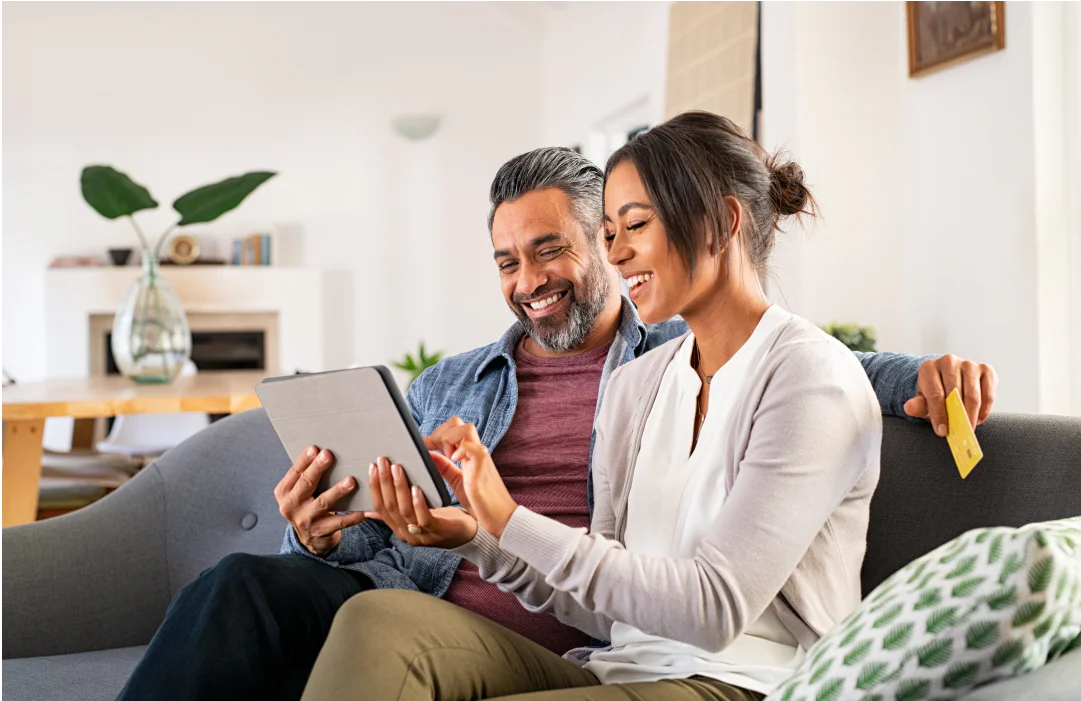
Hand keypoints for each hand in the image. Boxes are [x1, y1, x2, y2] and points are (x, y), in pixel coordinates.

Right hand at [274, 446, 365, 556]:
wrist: (309, 538)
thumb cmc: (308, 505)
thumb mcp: (300, 492)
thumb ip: (307, 475)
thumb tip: (324, 451)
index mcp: (284, 492)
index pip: (295, 472)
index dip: (305, 460)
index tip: (315, 448)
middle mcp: (291, 506)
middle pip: (306, 484)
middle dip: (317, 469)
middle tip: (328, 455)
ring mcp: (305, 520)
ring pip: (323, 503)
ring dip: (337, 491)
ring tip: (351, 481)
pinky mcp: (320, 531)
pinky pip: (339, 522)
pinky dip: (351, 516)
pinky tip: (362, 510)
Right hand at [363, 456, 477, 547]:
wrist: (467, 534)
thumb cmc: (441, 519)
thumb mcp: (415, 513)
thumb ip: (396, 509)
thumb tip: (371, 507)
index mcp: (398, 528)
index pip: (380, 507)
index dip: (375, 487)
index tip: (372, 467)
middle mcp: (406, 534)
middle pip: (389, 506)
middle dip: (384, 482)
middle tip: (383, 462)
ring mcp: (421, 535)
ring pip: (404, 510)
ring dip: (399, 487)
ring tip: (398, 469)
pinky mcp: (437, 532)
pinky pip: (424, 518)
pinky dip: (418, 502)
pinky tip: (416, 488)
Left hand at [423, 417, 517, 537]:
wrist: (501, 518)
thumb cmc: (481, 501)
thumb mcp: (457, 481)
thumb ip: (444, 467)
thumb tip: (429, 454)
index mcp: (469, 453)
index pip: (453, 429)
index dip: (437, 434)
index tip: (423, 446)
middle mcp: (475, 451)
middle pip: (458, 423)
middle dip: (441, 433)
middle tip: (433, 451)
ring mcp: (481, 458)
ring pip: (466, 429)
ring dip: (450, 439)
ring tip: (447, 456)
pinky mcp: (482, 468)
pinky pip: (474, 448)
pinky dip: (461, 450)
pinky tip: (454, 459)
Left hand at [904, 355, 997, 435]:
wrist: (946, 380)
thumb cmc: (934, 393)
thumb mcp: (922, 400)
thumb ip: (916, 405)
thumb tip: (909, 408)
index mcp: (929, 367)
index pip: (935, 393)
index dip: (939, 414)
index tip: (942, 431)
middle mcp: (949, 361)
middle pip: (955, 393)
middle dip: (957, 416)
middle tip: (959, 432)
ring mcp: (969, 364)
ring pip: (973, 394)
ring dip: (972, 414)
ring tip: (969, 427)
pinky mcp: (986, 370)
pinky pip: (988, 393)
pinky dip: (985, 409)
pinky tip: (978, 419)